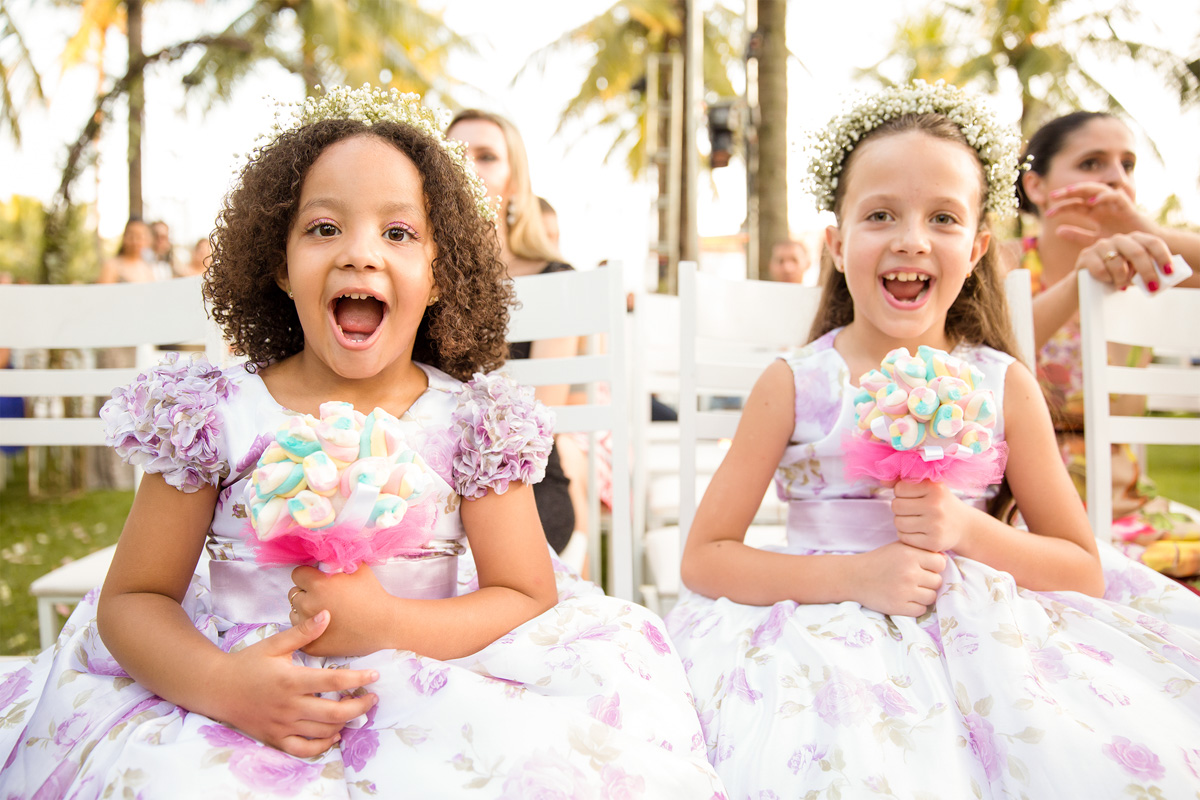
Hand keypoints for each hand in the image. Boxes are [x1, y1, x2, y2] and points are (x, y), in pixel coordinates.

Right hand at [215, 610, 379, 756]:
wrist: (217, 688)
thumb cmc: (247, 663)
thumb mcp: (274, 644)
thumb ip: (303, 632)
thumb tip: (327, 615)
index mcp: (291, 680)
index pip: (333, 681)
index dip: (358, 679)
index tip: (375, 675)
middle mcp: (288, 705)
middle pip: (334, 712)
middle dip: (359, 706)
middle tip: (372, 698)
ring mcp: (282, 725)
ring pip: (322, 731)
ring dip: (345, 723)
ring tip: (356, 712)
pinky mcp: (275, 738)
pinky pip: (303, 749)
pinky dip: (322, 745)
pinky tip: (334, 735)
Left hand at [290, 565, 394, 657]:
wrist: (385, 624)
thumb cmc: (373, 594)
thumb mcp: (358, 567)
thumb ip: (339, 558)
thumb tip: (329, 550)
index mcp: (318, 584)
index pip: (297, 574)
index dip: (309, 575)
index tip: (319, 579)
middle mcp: (309, 605)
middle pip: (294, 594)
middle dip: (306, 593)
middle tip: (325, 597)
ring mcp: (309, 627)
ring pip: (294, 614)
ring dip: (305, 611)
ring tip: (326, 612)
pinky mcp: (312, 645)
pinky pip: (300, 633)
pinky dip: (310, 629)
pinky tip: (325, 626)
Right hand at [853, 541, 945, 616]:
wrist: (855, 577)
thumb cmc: (880, 561)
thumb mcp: (899, 548)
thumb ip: (921, 550)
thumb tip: (945, 560)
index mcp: (910, 555)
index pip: (940, 563)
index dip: (934, 566)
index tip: (923, 567)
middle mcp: (909, 573)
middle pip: (937, 581)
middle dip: (929, 581)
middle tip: (915, 580)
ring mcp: (904, 591)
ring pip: (931, 597)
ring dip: (923, 595)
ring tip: (910, 590)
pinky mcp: (898, 607)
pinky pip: (921, 610)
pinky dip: (915, 607)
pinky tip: (905, 599)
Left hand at [891, 479, 971, 552]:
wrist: (964, 526)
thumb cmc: (940, 503)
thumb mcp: (929, 487)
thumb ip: (905, 481)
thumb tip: (883, 480)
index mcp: (935, 488)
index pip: (899, 489)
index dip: (902, 493)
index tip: (913, 497)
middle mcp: (936, 506)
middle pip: (896, 506)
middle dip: (900, 508)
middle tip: (912, 510)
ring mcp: (935, 526)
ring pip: (898, 522)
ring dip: (902, 522)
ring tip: (915, 520)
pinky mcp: (933, 543)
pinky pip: (904, 537)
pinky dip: (906, 535)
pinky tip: (918, 531)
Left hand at [1044, 181, 1146, 245]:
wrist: (1143, 250)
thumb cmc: (1120, 245)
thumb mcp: (1094, 240)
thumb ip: (1077, 235)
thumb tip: (1057, 230)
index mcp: (1094, 213)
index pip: (1075, 205)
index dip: (1061, 207)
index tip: (1047, 214)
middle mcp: (1103, 206)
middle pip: (1083, 193)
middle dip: (1068, 192)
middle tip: (1052, 195)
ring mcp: (1114, 205)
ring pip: (1097, 189)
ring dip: (1083, 188)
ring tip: (1070, 191)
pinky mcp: (1127, 207)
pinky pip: (1115, 196)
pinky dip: (1103, 196)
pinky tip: (1092, 201)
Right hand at [1076, 233, 1172, 291]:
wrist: (1088, 284)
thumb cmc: (1117, 278)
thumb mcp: (1135, 274)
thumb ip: (1148, 271)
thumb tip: (1163, 278)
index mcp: (1135, 240)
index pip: (1153, 243)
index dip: (1163, 257)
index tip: (1168, 272)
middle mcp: (1119, 239)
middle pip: (1137, 252)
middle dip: (1147, 272)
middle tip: (1152, 287)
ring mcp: (1101, 246)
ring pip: (1118, 264)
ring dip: (1122, 280)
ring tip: (1121, 286)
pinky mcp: (1086, 256)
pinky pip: (1101, 270)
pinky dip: (1106, 279)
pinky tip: (1106, 281)